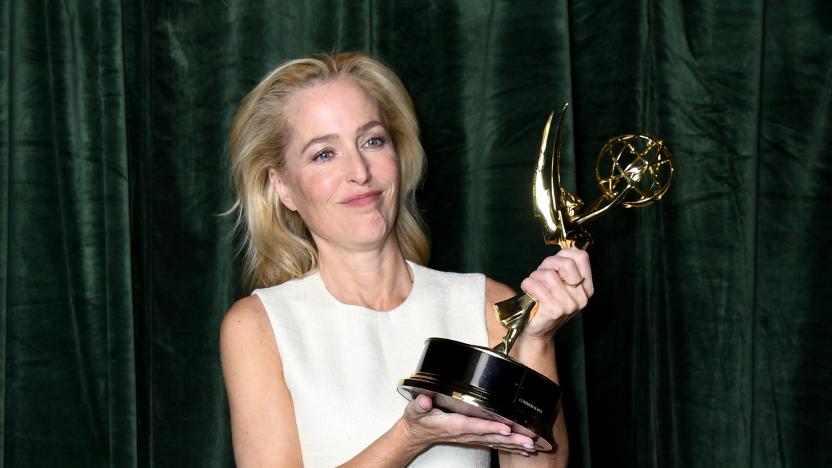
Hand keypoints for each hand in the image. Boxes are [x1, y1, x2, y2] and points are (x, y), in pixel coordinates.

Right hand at [399, 394, 536, 455]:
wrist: (416, 434)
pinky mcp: (473, 438)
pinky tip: (521, 448)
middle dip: (511, 439)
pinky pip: (493, 443)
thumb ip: (420, 404)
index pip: (474, 426)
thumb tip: (425, 400)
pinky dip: (509, 446)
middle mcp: (464, 433)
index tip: (505, 428)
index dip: (490, 427)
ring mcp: (470, 438)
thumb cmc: (419, 419)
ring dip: (514, 444)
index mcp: (453, 425)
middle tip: (529, 440)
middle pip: (491, 437)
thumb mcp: (415, 409)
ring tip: (531, 445)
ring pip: (495, 441)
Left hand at [519, 248, 593, 338]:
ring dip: (534, 277)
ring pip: (549, 275)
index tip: (553, 264)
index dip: (563, 254)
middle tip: (540, 274)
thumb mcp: (559, 282)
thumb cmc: (545, 301)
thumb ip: (563, 267)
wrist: (537, 329)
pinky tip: (528, 291)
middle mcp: (582, 297)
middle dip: (547, 264)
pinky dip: (528, 285)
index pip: (582, 257)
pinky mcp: (555, 310)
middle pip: (566, 263)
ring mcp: (570, 305)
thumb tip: (565, 247)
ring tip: (533, 285)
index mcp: (586, 287)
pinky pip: (537, 286)